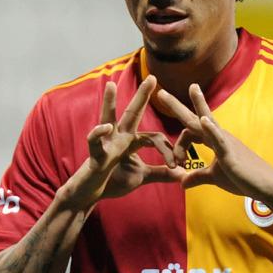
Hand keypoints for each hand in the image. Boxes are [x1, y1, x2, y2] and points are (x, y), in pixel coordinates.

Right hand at [60, 76, 183, 210]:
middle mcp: (119, 138)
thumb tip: (181, 173)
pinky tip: (105, 127)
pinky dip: (98, 134)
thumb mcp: (141, 177)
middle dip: (141, 96)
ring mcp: (106, 145)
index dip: (167, 150)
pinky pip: (95, 142)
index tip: (176, 165)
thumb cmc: (113, 181)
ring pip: (107, 119)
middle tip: (152, 78)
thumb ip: (160, 173)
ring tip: (110, 85)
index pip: (154, 138)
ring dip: (108, 103)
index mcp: (131, 142)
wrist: (91, 194)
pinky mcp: (95, 156)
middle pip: (132, 114)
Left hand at [156, 84, 272, 204]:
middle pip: (195, 118)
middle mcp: (219, 136)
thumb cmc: (243, 180)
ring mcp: (225, 142)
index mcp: (215, 141)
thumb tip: (181, 182)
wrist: (266, 187)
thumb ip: (198, 177)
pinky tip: (203, 120)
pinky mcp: (231, 153)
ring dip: (197, 105)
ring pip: (207, 122)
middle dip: (178, 106)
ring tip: (191, 88)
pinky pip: (219, 139)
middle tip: (161, 92)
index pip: (191, 133)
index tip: (176, 163)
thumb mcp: (215, 178)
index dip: (179, 146)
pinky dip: (211, 129)